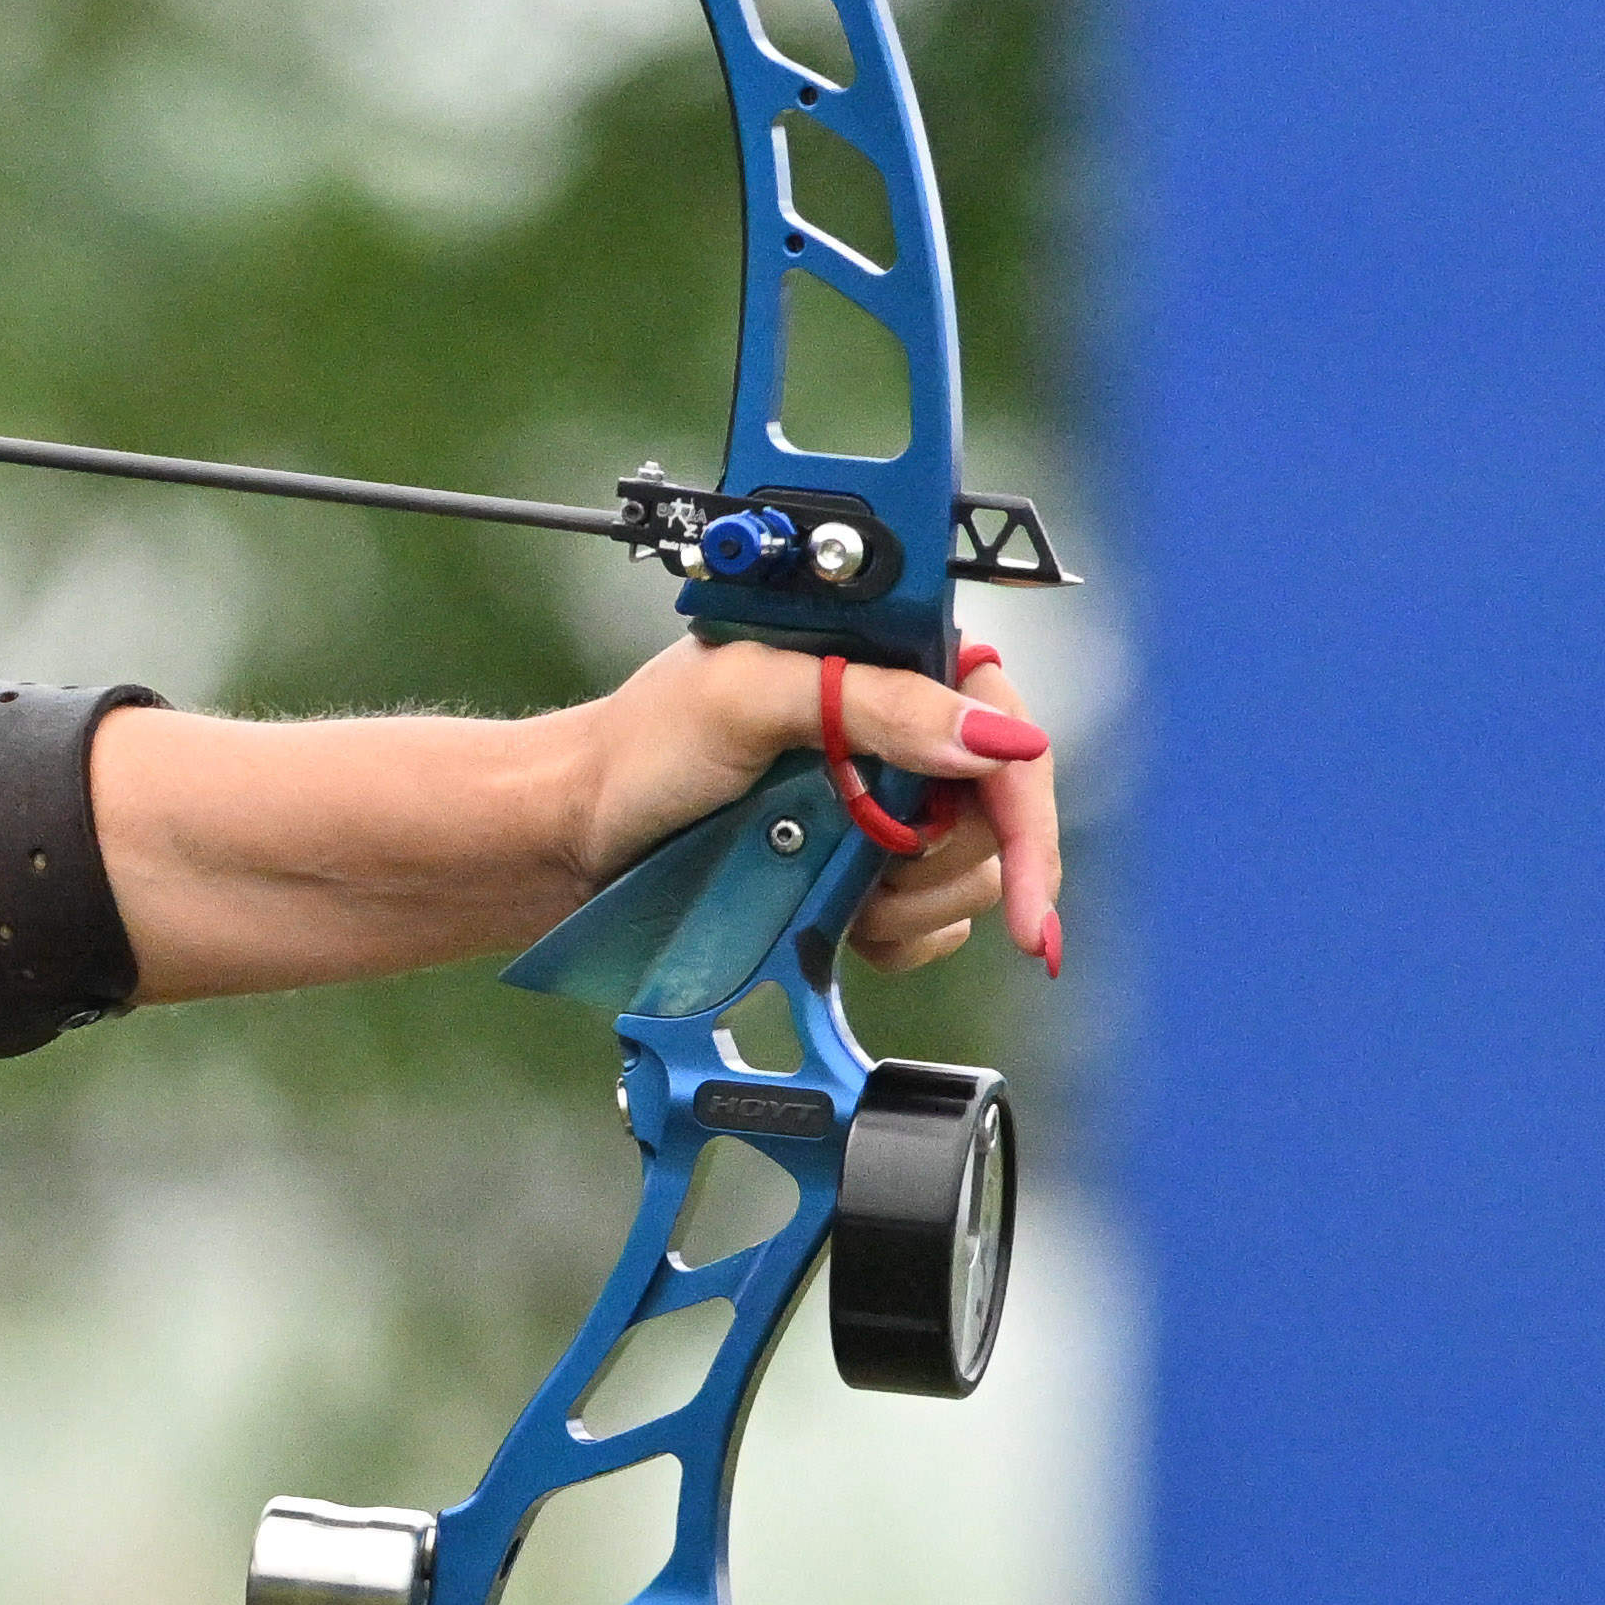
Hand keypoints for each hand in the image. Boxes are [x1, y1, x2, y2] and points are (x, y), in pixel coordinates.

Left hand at [571, 633, 1065, 973]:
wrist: (573, 838)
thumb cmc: (638, 750)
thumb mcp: (744, 698)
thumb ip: (868, 703)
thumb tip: (991, 738)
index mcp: (880, 667)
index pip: (1002, 727)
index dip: (1022, 808)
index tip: (1032, 898)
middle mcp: (895, 736)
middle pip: (996, 815)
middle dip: (937, 859)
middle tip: (862, 863)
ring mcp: (881, 811)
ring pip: (966, 877)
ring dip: (904, 901)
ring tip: (821, 879)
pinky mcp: (861, 879)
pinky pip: (931, 927)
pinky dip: (890, 937)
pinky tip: (833, 918)